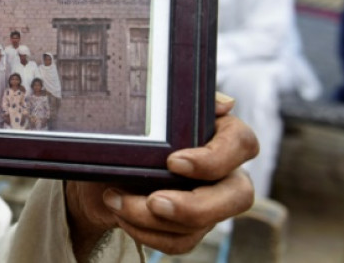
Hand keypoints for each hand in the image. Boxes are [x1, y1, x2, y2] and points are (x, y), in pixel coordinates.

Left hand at [65, 93, 257, 260]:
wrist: (100, 167)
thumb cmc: (127, 133)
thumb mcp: (145, 114)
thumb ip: (183, 102)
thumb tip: (225, 104)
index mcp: (219, 133)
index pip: (242, 143)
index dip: (214, 158)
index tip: (173, 162)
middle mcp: (223, 170)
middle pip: (239, 196)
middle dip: (195, 206)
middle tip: (154, 202)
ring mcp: (210, 202)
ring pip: (203, 224)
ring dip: (151, 218)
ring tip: (115, 199)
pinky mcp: (191, 227)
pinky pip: (181, 242)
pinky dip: (147, 233)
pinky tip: (121, 214)